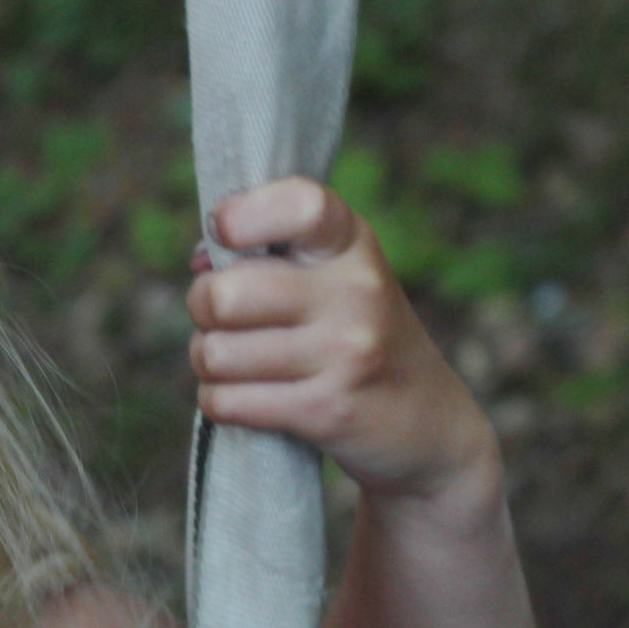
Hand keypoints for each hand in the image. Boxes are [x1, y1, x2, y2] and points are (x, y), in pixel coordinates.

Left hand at [184, 177, 496, 501]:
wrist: (426, 422)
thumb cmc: (353, 336)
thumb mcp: (332, 277)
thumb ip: (268, 256)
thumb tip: (202, 262)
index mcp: (350, 245)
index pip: (300, 206)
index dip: (243, 216)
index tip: (225, 232)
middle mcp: (354, 291)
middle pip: (224, 295)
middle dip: (202, 311)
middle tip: (224, 321)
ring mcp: (346, 352)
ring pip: (214, 354)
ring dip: (209, 364)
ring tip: (242, 364)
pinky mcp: (327, 409)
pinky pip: (225, 401)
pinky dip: (220, 402)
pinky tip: (251, 396)